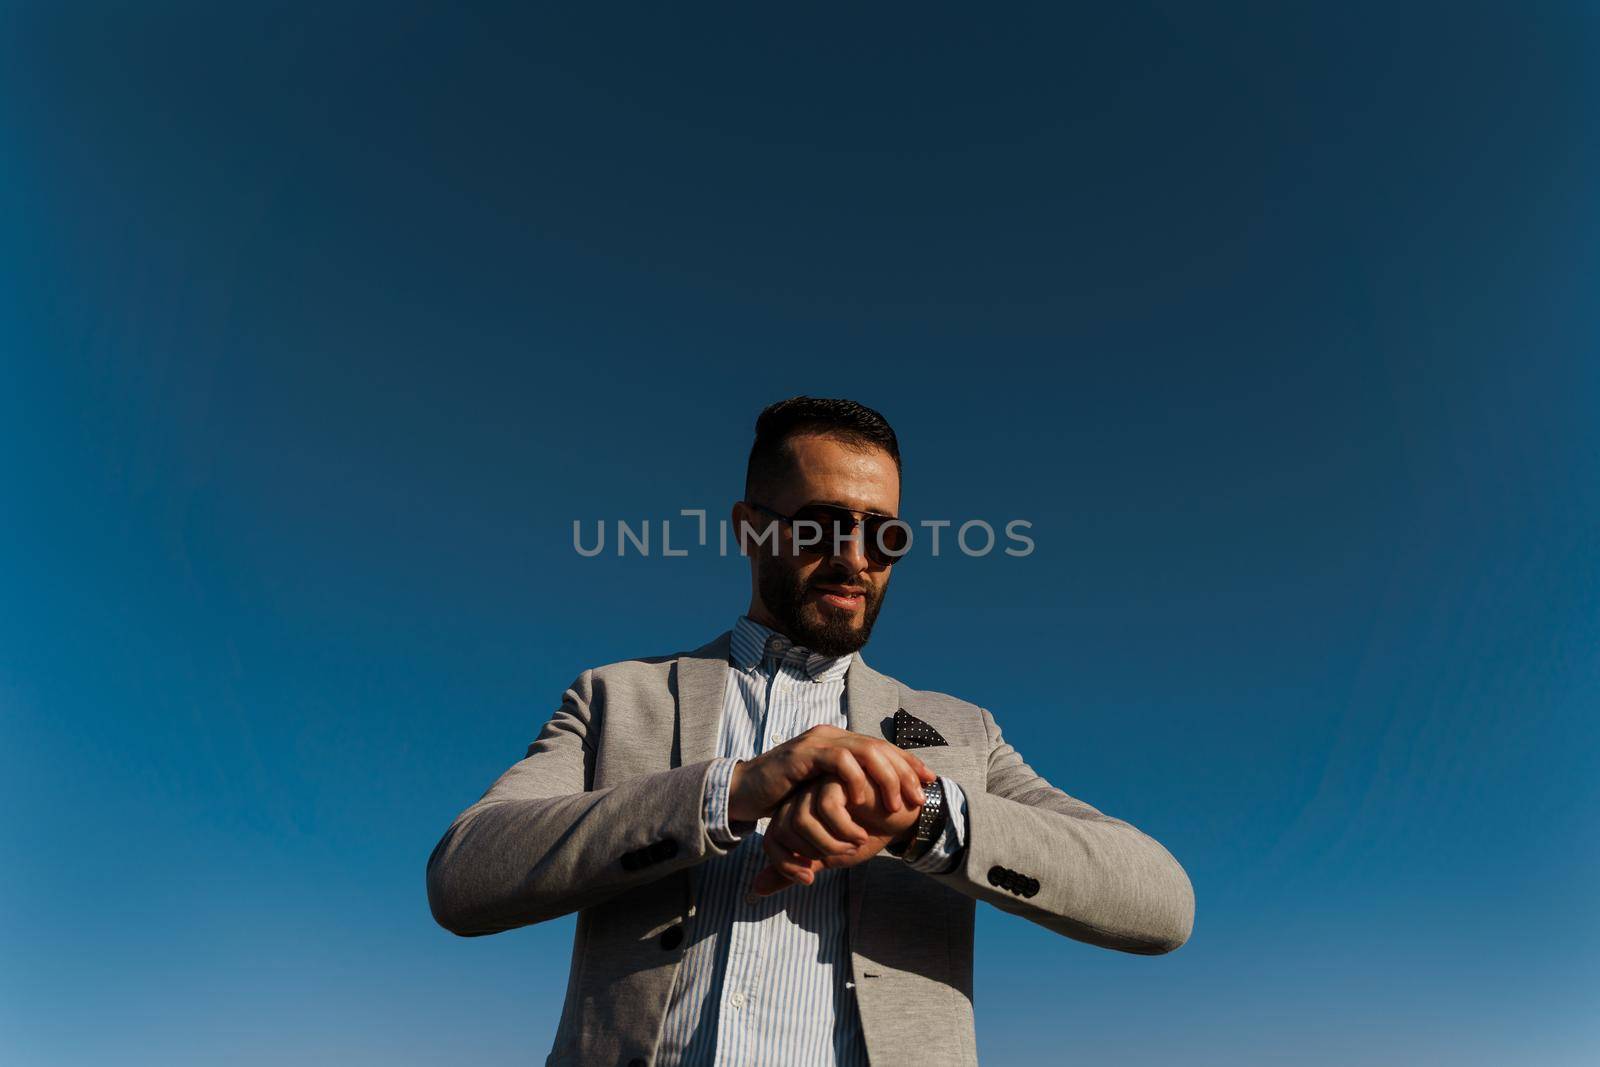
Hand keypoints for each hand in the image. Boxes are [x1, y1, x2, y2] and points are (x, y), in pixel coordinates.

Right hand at [728, 724, 933, 826]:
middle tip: (918, 798)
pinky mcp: (803, 754)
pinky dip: (855, 779)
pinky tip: (862, 800)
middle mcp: (832, 736)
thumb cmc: (785, 796)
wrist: (744, 793)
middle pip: (880, 746)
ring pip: (864, 750)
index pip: (883, 747)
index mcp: (840, 743)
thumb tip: (882, 800)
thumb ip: (847, 790)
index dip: (909, 763)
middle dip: (904, 772)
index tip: (930, 784)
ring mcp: (818, 742)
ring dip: (885, 778)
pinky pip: (838, 760)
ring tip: (894, 806)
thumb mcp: (824, 792)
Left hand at [751, 775, 924, 895]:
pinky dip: (844, 830)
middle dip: (813, 854)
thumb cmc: (867, 835)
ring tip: (856, 843)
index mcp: (797, 812)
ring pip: (801, 820)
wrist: (904, 820)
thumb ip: (794, 870)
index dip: (785, 865)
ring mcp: (819, 784)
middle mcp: (803, 796)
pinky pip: (826, 807)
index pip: (772, 839)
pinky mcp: (838, 776)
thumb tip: (757, 889)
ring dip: (831, 844)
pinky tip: (863, 832)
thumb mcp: (826, 859)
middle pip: (782, 829)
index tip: (811, 877)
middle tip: (844, 856)